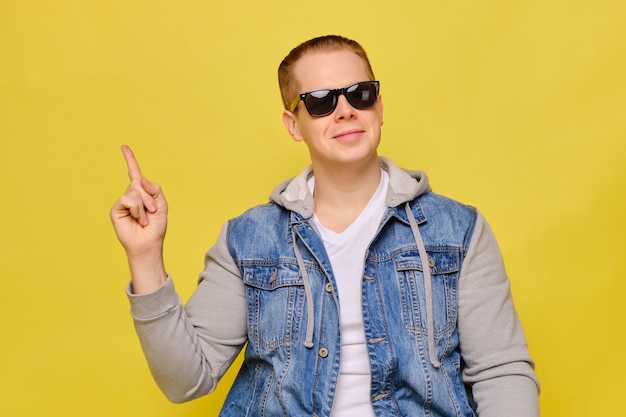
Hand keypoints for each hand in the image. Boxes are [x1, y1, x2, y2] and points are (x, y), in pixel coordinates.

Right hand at [110, 146, 167, 291]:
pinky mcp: (117, 209)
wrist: (148, 244)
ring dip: (144, 205)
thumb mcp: (161, 206)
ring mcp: (123, 202)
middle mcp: (131, 196)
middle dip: (150, 198)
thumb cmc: (155, 227)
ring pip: (134, 191)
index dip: (130, 160)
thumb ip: (155, 190)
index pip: (135, 174)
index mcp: (142, 193)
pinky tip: (137, 219)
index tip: (124, 147)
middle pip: (139, 183)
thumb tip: (140, 178)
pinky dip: (136, 209)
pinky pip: (127, 199)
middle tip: (152, 212)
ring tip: (144, 219)